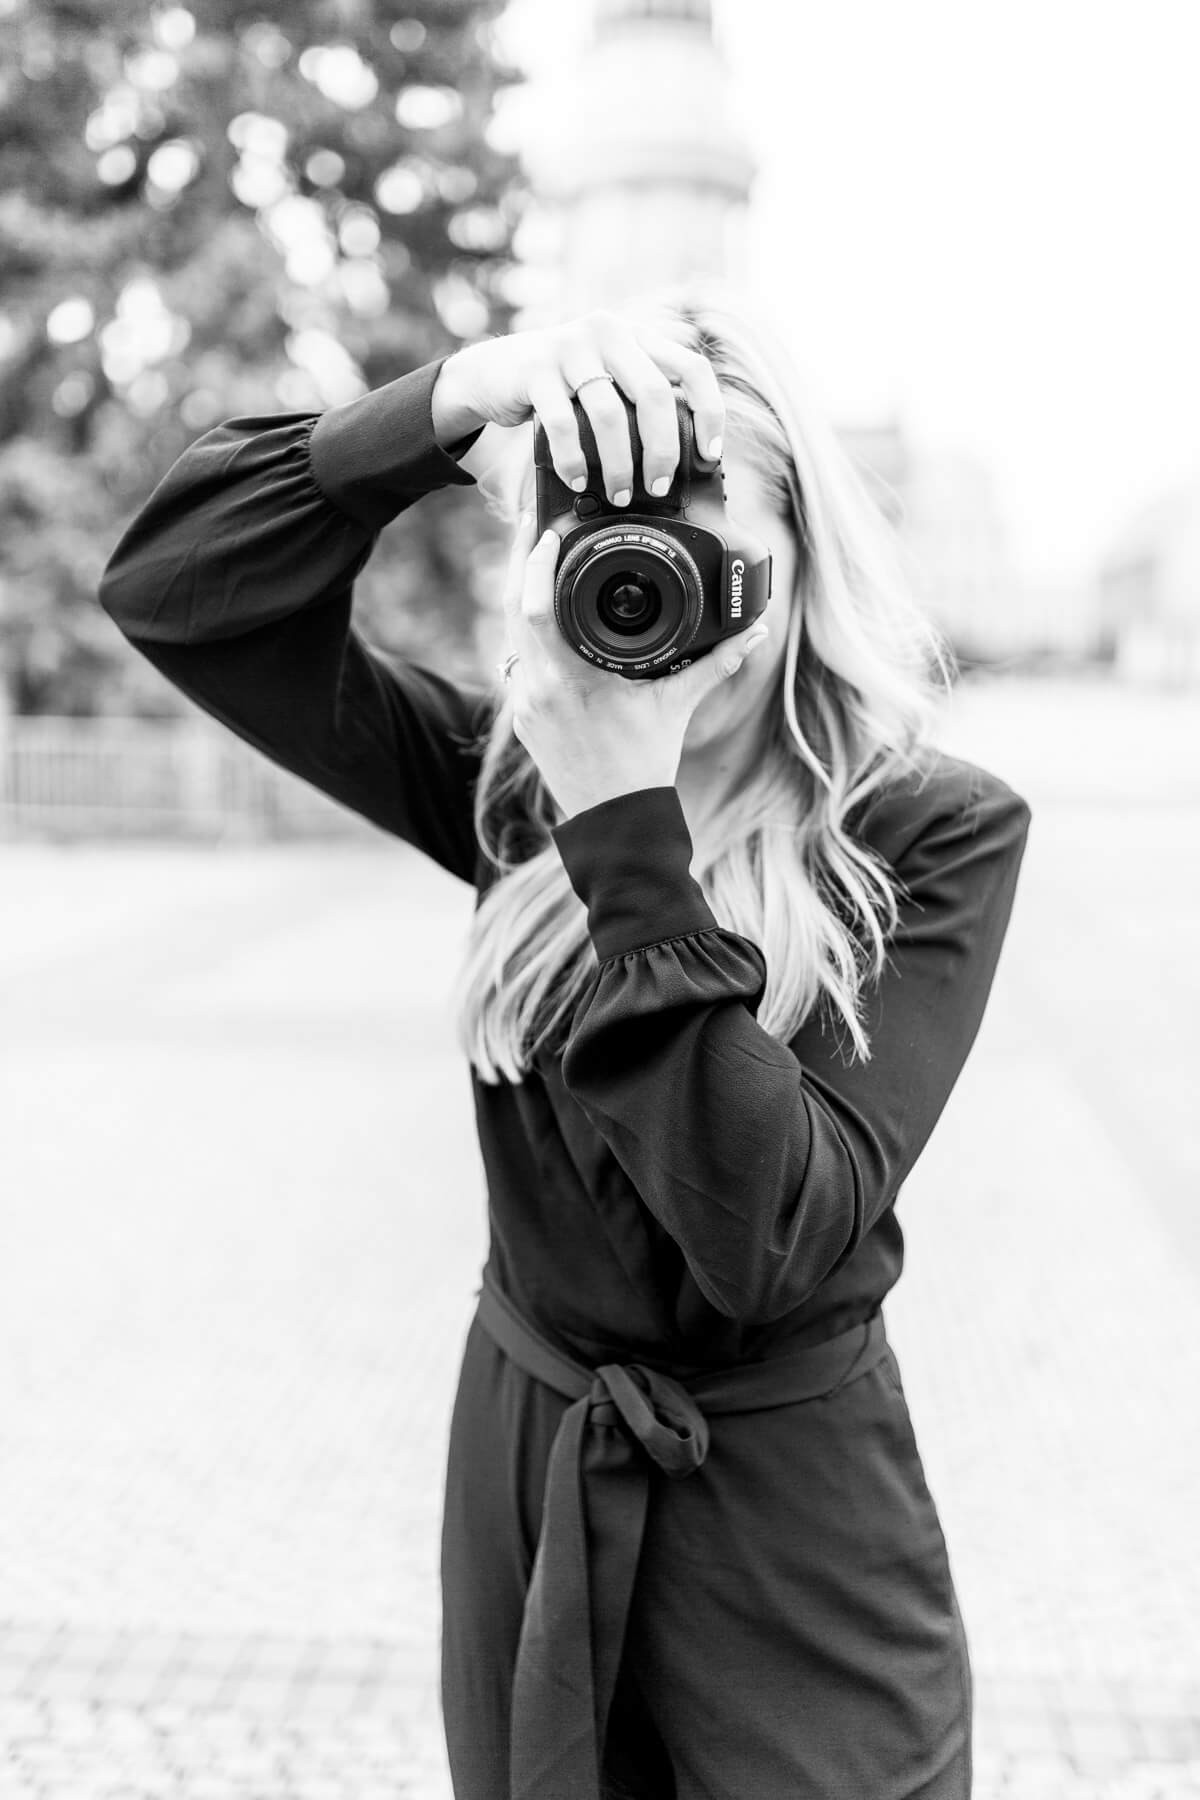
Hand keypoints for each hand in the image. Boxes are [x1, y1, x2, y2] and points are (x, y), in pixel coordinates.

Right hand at [430, 308, 725, 504]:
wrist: (492, 372)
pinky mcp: (535, 369)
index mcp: (636, 335)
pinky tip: (578, 481)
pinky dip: (573, 460)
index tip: (710, 456)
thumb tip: (686, 454)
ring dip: (618, 464)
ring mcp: (570, 347)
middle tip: (658, 488)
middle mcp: (608, 333)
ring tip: (618, 495)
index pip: (692, 366)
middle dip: (662, 450)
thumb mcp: (606, 378)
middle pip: (655, 394)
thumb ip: (639, 396)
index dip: (709, 413)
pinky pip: (562, 424)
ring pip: (609, 414)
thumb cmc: (562, 387)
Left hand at [501, 512, 769, 822]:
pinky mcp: (521, 718)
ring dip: (519, 596)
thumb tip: (756, 632)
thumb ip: (716, 664)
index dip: (535, 562)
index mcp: (572, 680)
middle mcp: (538, 689)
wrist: (615, 821)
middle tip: (532, 526)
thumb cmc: (645, 766)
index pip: (535, 606)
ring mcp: (524, 705)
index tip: (548, 532)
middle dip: (519, 563)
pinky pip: (516, 661)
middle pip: (512, 608)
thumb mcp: (679, 706)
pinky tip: (536, 613)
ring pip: (510, 634)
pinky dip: (525, 632)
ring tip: (533, 560)